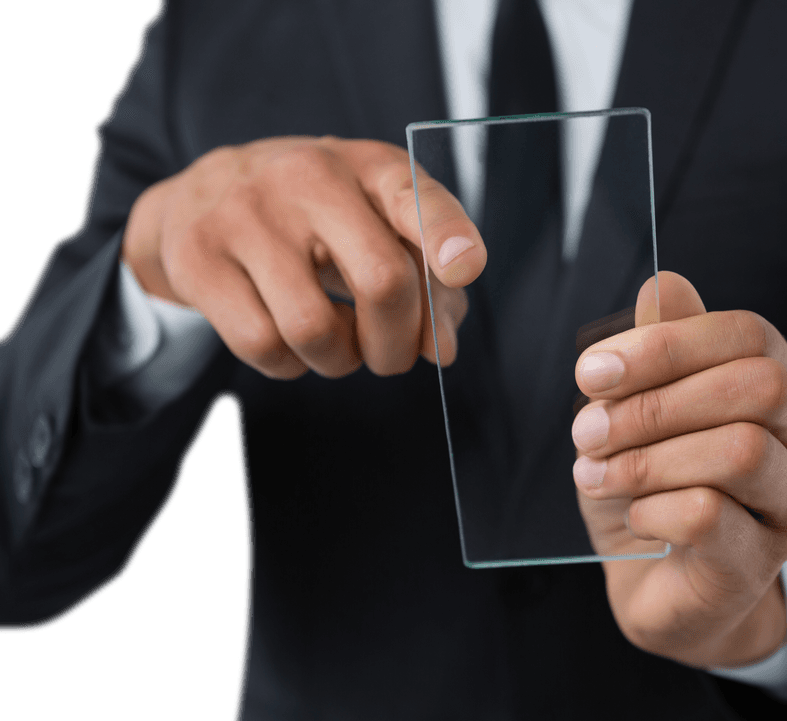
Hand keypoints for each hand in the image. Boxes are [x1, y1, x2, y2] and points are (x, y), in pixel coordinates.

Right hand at [121, 136, 484, 378]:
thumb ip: (428, 282)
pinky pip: (262, 345)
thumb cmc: (317, 217)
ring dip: (339, 361)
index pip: (414, 196)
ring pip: (314, 329)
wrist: (205, 192)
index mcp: (368, 166)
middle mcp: (307, 177)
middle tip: (392, 356)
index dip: (446, 236)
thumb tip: (440, 349)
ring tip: (336, 342)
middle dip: (398, 343)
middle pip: (381, 281)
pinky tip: (290, 341)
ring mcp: (245, 215)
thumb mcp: (379, 224)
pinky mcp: (198, 258)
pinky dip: (289, 365)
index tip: (465, 269)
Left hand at [571, 271, 786, 669]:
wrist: (658, 585)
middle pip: (760, 386)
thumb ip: (660, 349)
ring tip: (594, 475)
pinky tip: (635, 516)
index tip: (592, 372)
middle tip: (586, 431)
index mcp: (781, 385)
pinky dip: (654, 508)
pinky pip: (712, 515)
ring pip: (742, 450)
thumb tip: (664, 284)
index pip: (749, 334)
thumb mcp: (641, 408)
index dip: (668, 343)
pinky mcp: (762, 562)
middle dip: (657, 402)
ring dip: (648, 458)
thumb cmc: (653, 483)